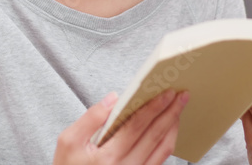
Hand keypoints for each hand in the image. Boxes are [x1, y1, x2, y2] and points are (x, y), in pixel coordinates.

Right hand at [52, 88, 189, 164]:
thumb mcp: (68, 142)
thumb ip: (91, 118)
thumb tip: (113, 98)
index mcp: (108, 158)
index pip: (136, 127)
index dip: (154, 108)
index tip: (167, 93)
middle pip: (154, 136)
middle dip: (170, 113)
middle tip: (182, 95)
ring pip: (162, 150)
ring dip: (173, 127)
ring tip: (178, 109)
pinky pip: (159, 161)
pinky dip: (168, 143)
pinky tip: (169, 129)